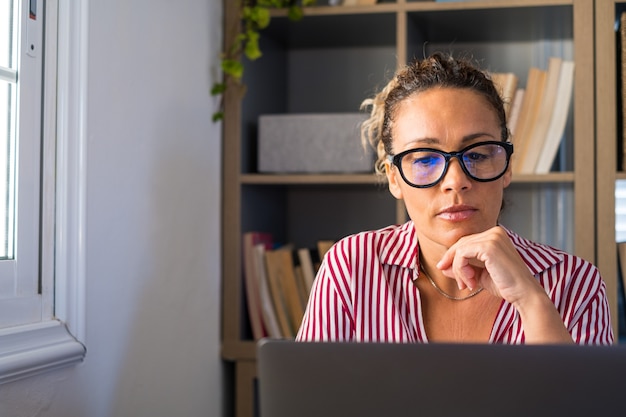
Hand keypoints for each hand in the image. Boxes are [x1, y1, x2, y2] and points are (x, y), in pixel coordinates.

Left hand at [436, 226, 573, 343]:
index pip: (466, 242)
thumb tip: (442, 266)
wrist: (523, 294)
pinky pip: (462, 254)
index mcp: (495, 235)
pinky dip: (461, 269)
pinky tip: (471, 281)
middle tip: (458, 283)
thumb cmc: (505, 285)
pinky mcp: (489, 246)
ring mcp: (492, 237)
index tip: (446, 271)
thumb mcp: (479, 274)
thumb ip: (462, 268)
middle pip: (461, 243)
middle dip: (453, 263)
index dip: (453, 257)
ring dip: (459, 270)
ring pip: (460, 249)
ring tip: (468, 285)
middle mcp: (495, 232)